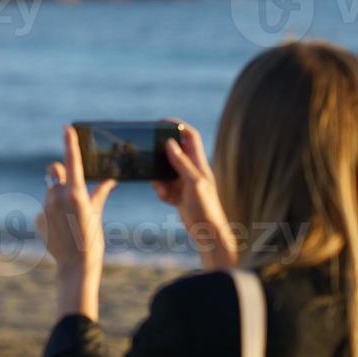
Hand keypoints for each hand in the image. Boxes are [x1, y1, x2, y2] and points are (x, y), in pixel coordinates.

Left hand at [37, 126, 115, 319]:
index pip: (72, 161)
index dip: (70, 143)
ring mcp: (45, 208)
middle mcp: (57, 197)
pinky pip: (45, 208)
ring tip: (69, 218)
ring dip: (58, 196)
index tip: (67, 128)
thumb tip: (110, 179)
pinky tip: (60, 229)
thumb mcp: (97, 213)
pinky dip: (52, 214)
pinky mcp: (38, 218)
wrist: (75, 266)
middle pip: (55, 173)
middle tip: (71, 189)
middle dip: (61, 175)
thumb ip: (99, 193)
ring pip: (50, 191)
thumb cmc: (92, 239)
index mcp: (76, 193)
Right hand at [151, 122, 237, 269]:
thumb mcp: (193, 183)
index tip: (161, 122)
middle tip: (150, 157)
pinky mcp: (179, 195)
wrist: (207, 234)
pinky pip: (164, 187)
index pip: (190, 136)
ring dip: (159, 179)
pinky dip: (162, 192)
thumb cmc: (206, 208)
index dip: (178, 126)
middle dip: (161, 157)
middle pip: (174, 153)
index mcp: (199, 163)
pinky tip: (167, 200)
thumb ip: (182, 163)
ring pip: (165, 172)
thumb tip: (170, 143)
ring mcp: (185, 183)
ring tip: (162, 191)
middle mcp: (192, 170)